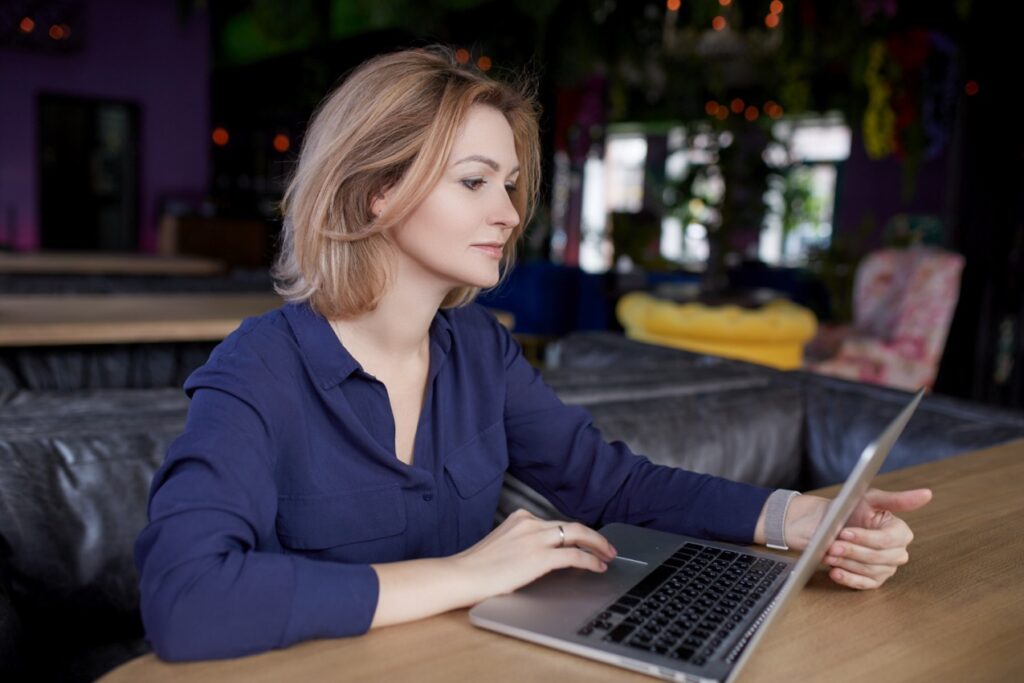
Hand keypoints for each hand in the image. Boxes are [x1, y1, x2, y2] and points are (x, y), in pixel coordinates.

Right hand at [452, 509, 617, 603]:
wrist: (460, 576)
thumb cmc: (474, 568)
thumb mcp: (500, 546)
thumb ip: (521, 545)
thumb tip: (541, 557)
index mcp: (519, 519)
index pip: (556, 523)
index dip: (577, 534)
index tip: (587, 541)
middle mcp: (529, 523)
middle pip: (571, 526)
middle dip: (593, 537)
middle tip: (607, 548)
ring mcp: (535, 538)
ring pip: (577, 535)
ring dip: (597, 545)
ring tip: (608, 556)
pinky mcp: (539, 556)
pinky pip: (574, 555)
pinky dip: (590, 560)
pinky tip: (597, 567)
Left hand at [785, 488, 932, 589]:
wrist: (832, 524)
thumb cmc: (853, 509)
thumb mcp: (871, 499)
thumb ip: (897, 499)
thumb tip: (927, 494)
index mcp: (901, 533)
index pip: (886, 540)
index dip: (864, 538)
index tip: (845, 532)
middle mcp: (898, 553)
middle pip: (876, 557)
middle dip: (852, 551)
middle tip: (832, 546)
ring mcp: (887, 569)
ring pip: (868, 570)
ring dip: (846, 563)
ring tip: (828, 555)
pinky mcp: (874, 581)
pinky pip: (863, 584)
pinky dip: (847, 579)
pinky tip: (834, 572)